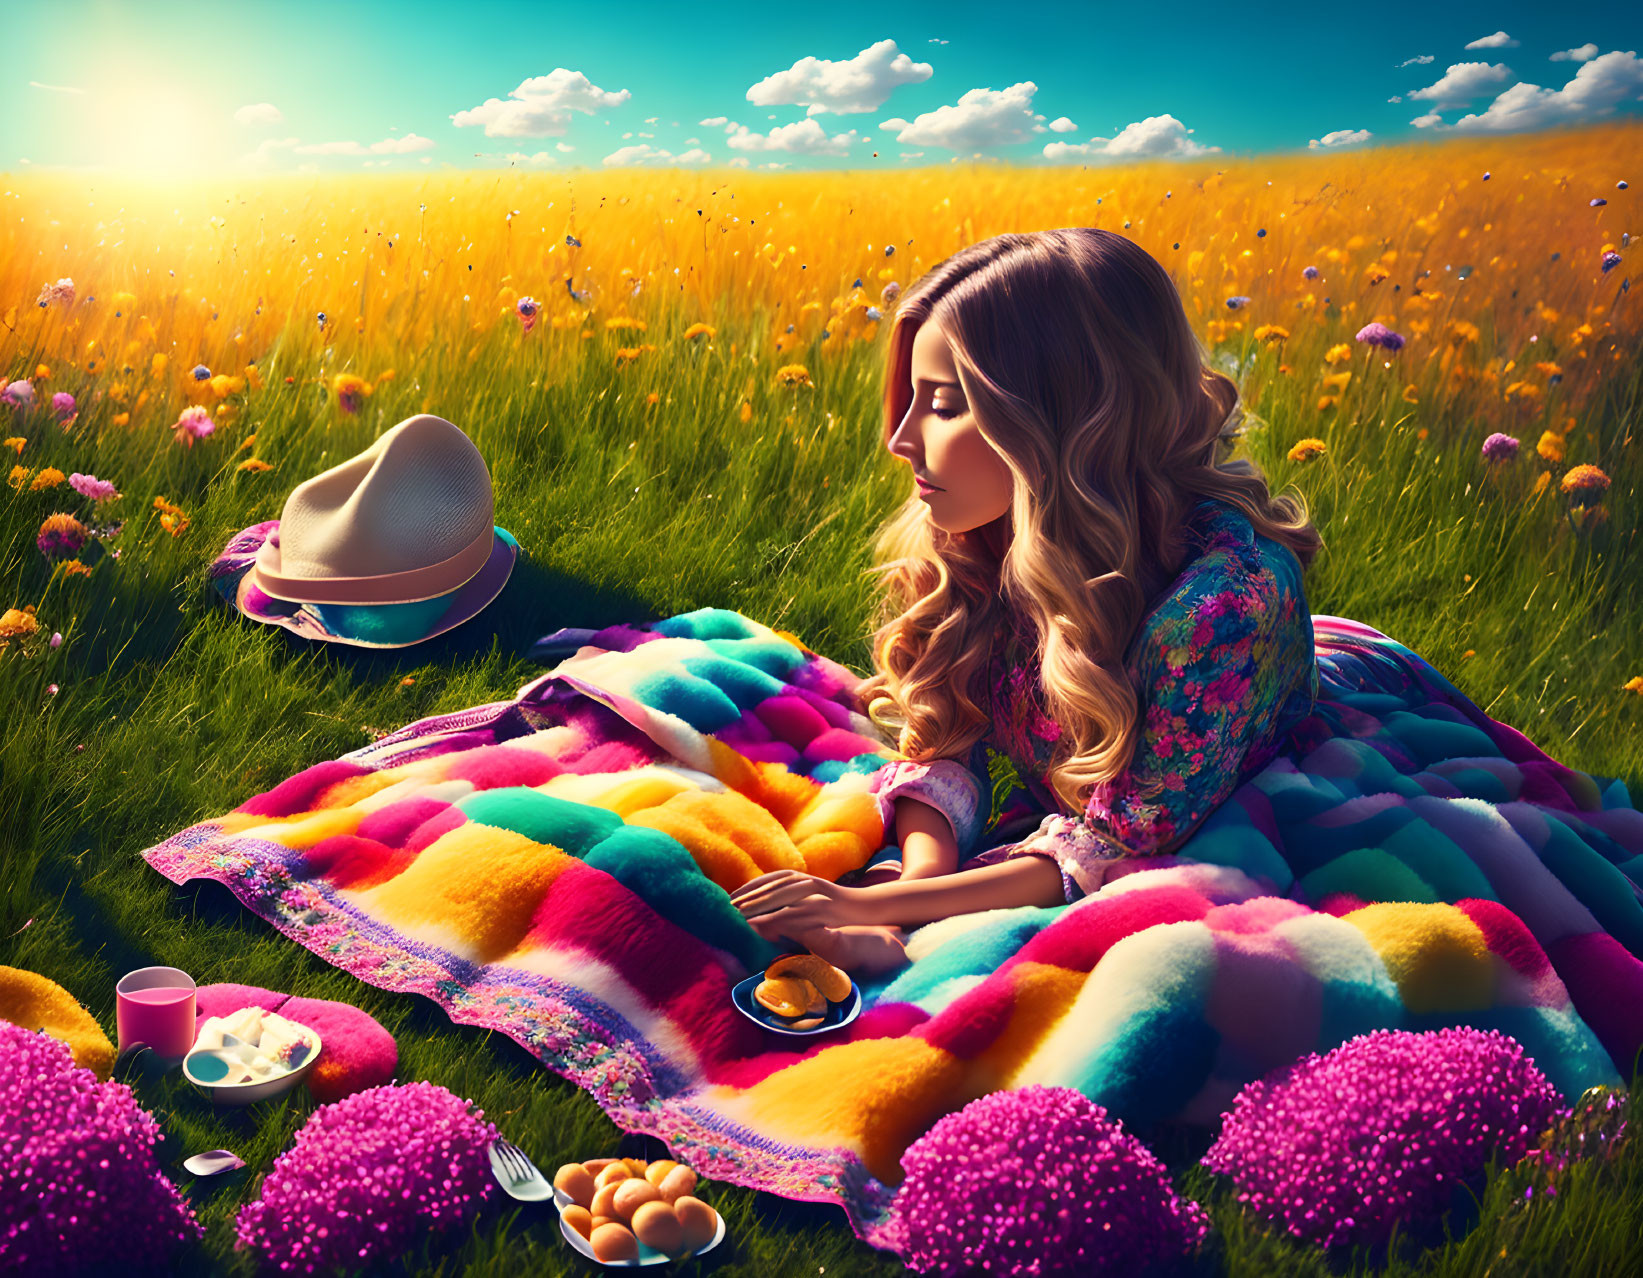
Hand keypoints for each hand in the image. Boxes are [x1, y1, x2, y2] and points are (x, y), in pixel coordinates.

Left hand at [730, 870, 864, 935]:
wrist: (870, 907)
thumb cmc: (840, 906)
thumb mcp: (816, 897)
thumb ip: (796, 898)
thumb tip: (771, 908)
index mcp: (805, 877)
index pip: (772, 878)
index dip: (751, 886)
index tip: (733, 895)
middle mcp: (808, 882)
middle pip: (773, 886)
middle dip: (750, 896)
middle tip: (731, 905)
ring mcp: (816, 894)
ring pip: (782, 898)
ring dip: (760, 906)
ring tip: (741, 914)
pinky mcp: (823, 909)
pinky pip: (796, 913)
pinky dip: (778, 918)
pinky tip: (765, 924)